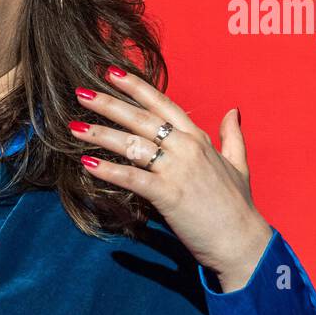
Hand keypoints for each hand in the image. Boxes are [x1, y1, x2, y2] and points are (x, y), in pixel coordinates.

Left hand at [70, 66, 271, 290]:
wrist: (242, 242)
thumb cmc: (237, 206)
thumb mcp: (239, 164)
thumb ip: (232, 136)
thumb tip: (233, 111)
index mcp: (198, 138)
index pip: (163, 104)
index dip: (136, 87)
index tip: (112, 72)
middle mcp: (187, 148)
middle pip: (141, 118)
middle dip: (109, 103)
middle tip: (81, 92)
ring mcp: (177, 170)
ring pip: (132, 144)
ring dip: (100, 135)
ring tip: (73, 127)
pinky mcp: (168, 194)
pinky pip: (131, 177)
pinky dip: (107, 170)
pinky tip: (86, 163)